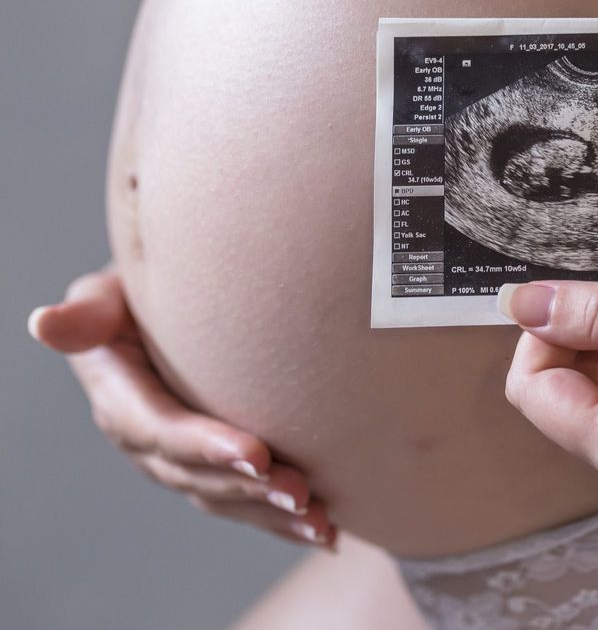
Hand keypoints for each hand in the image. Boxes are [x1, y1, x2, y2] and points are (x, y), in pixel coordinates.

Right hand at [28, 266, 336, 548]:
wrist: (158, 311)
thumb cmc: (136, 295)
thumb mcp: (105, 296)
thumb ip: (87, 312)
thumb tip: (45, 322)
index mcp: (119, 399)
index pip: (163, 429)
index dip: (206, 445)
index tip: (257, 452)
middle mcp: (144, 439)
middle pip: (197, 475)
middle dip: (249, 488)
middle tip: (301, 491)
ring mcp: (175, 460)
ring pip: (223, 497)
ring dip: (270, 514)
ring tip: (320, 521)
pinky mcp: (207, 467)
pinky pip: (240, 500)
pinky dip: (279, 518)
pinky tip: (324, 530)